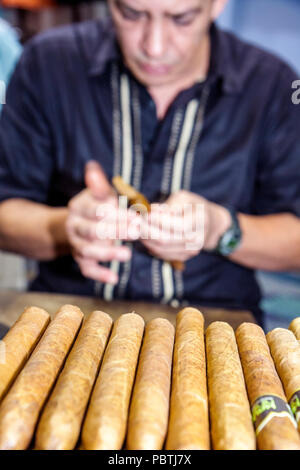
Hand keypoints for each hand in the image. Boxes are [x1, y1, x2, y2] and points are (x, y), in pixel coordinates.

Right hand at [66, 161, 138, 283]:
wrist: (79, 223)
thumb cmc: (98, 206)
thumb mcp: (99, 194)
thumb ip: (99, 185)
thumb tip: (93, 168)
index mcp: (78, 207)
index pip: (95, 211)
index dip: (115, 214)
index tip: (136, 216)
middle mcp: (74, 227)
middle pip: (92, 231)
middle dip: (115, 232)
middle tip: (136, 232)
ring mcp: (76, 245)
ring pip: (88, 251)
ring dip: (108, 253)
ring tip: (127, 255)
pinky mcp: (81, 260)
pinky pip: (87, 269)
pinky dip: (99, 275)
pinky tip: (114, 278)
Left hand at [139, 190, 230, 262]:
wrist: (209, 224)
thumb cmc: (194, 206)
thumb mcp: (185, 198)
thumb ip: (169, 205)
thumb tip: (151, 211)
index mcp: (201, 221)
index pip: (178, 225)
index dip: (159, 220)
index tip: (144, 213)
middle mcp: (197, 240)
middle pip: (166, 240)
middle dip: (147, 231)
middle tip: (134, 222)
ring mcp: (190, 251)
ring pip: (161, 249)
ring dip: (145, 239)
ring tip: (136, 228)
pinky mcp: (182, 257)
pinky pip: (161, 254)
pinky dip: (149, 246)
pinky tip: (143, 236)